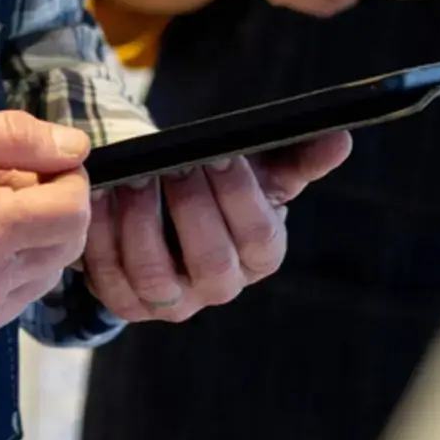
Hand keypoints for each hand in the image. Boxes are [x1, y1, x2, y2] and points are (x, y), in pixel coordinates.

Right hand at [0, 107, 95, 356]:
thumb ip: (12, 136)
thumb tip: (75, 148)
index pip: (73, 209)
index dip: (63, 176)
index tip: (29, 161)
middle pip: (67, 245)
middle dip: (47, 207)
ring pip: (44, 275)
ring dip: (27, 241)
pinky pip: (12, 301)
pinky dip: (3, 272)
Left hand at [84, 132, 352, 325]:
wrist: (166, 210)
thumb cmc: (221, 186)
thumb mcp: (259, 170)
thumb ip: (299, 156)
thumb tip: (339, 136)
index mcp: (261, 255)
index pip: (258, 234)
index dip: (237, 194)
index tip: (217, 154)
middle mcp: (221, 286)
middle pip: (211, 260)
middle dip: (189, 208)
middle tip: (171, 164)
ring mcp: (173, 301)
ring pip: (155, 274)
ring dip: (140, 223)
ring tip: (132, 178)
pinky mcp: (127, 303)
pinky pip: (110, 279)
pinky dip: (101, 238)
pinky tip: (99, 199)